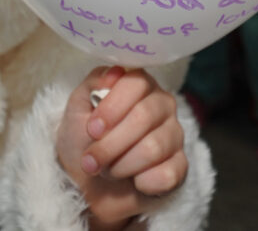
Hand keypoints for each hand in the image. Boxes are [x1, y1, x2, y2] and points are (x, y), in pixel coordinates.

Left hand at [56, 66, 187, 230]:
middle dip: (110, 144)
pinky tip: (134, 180)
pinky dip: (142, 182)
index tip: (92, 129)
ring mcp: (174, 135)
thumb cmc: (82, 140)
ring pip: (153, 148)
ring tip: (108, 170)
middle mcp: (162, 104)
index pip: (135, 84)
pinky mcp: (180, 166)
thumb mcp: (77, 108)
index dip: (112, 108)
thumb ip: (93, 84)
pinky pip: (167, 174)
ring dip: (121, 165)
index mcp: (138, 85)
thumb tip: (115, 72)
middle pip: (144, 116)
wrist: (86, 184)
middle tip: (91, 160)